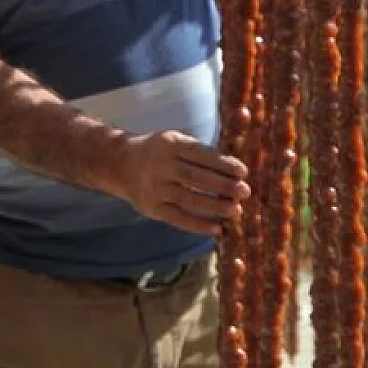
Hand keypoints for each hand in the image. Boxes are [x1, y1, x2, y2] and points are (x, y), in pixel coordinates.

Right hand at [112, 129, 251, 236]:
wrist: (122, 164)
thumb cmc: (161, 151)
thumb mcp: (176, 139)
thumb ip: (201, 151)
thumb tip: (235, 170)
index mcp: (170, 144)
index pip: (200, 155)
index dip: (223, 164)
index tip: (243, 172)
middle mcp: (160, 166)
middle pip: (196, 178)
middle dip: (223, 186)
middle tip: (245, 192)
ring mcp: (155, 188)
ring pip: (189, 200)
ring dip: (215, 207)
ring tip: (236, 211)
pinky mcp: (151, 208)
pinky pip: (178, 218)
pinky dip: (198, 225)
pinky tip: (217, 228)